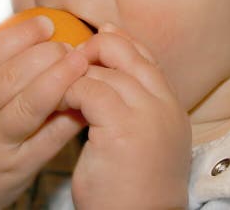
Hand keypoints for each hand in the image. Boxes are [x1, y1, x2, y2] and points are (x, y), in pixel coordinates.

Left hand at [62, 24, 191, 209]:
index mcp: (171, 107)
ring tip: (58, 88)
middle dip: (96, 48)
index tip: (97, 39)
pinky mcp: (123, 125)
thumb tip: (100, 76)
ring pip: (105, 70)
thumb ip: (129, 107)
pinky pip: (89, 89)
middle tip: (69, 57)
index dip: (119, 44)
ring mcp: (147, 113)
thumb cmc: (129, 190)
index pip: (146, 57)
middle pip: (129, 53)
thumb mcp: (137, 140)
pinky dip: (69, 92)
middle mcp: (165, 105)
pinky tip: (59, 105)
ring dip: (75, 75)